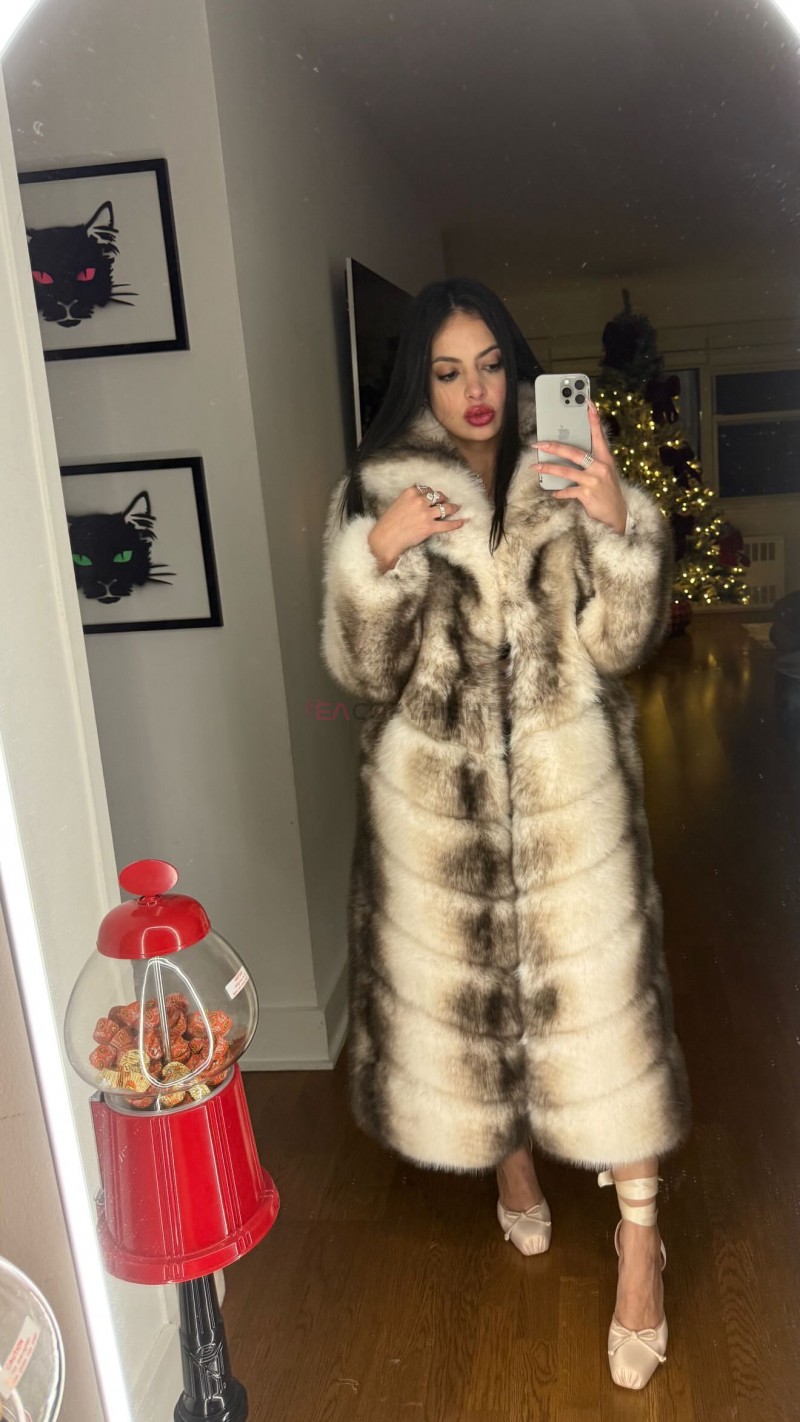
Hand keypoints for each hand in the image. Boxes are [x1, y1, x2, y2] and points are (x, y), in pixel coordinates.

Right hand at [368, 483, 465, 571]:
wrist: (385, 539)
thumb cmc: (388, 523)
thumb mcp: (397, 503)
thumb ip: (409, 500)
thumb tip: (420, 499)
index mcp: (410, 492)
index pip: (426, 489)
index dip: (431, 493)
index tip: (433, 497)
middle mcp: (419, 501)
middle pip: (438, 496)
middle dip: (442, 498)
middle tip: (445, 501)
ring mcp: (426, 514)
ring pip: (445, 507)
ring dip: (452, 507)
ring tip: (456, 508)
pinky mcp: (430, 527)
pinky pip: (447, 524)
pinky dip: (456, 523)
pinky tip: (462, 521)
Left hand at [532, 401, 627, 533]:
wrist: (617, 515)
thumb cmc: (607, 492)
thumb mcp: (605, 473)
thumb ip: (592, 462)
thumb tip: (569, 454)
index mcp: (605, 459)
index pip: (599, 435)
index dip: (594, 418)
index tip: (588, 403)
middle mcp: (600, 467)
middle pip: (574, 452)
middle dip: (554, 446)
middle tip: (539, 443)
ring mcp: (594, 481)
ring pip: (566, 471)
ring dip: (548, 468)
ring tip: (535, 466)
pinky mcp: (587, 494)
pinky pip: (567, 491)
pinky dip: (559, 492)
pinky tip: (553, 492)